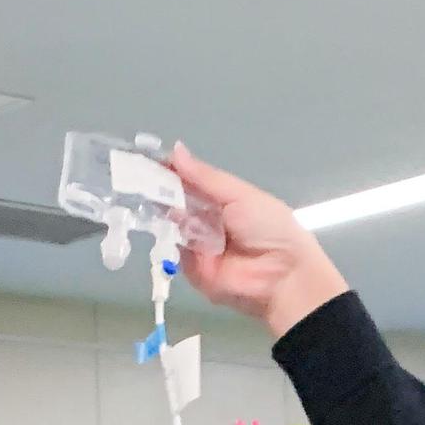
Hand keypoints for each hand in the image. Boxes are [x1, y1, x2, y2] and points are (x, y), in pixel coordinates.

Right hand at [168, 146, 350, 338]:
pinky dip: (178, 241)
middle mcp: (207, 221)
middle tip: (142, 179)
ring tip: (164, 202)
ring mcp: (199, 247)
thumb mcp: (239, 195)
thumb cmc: (268, 227)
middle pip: (176, 204)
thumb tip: (175, 150)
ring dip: (169, 214)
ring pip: (174, 226)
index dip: (171, 172)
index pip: (189, 183)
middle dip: (161, 192)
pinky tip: (182, 231)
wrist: (282, 274)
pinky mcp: (195, 271)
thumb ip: (205, 177)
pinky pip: (178, 253)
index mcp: (221, 200)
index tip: (150, 160)